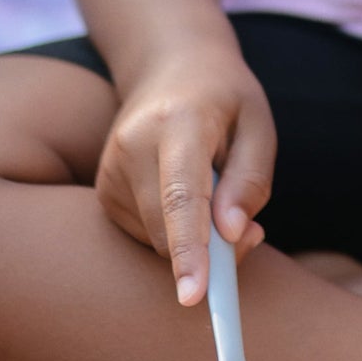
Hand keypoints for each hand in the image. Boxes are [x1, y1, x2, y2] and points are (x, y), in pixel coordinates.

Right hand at [94, 44, 274, 304]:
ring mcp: (110, 168)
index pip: (181, 196)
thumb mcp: (258, 125)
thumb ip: (250, 180)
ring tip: (219, 195)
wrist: (170, 64)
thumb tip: (233, 235)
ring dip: (194, 241)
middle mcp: (133, 145)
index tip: (194, 296)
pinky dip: (174, 233)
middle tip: (252, 233)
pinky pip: (144, 234)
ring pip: (154, 238)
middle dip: (211, 253)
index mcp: (178, 123)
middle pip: (166, 228)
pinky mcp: (103, 189)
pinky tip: (190, 196)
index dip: (189, 249)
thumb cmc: (225, 97)